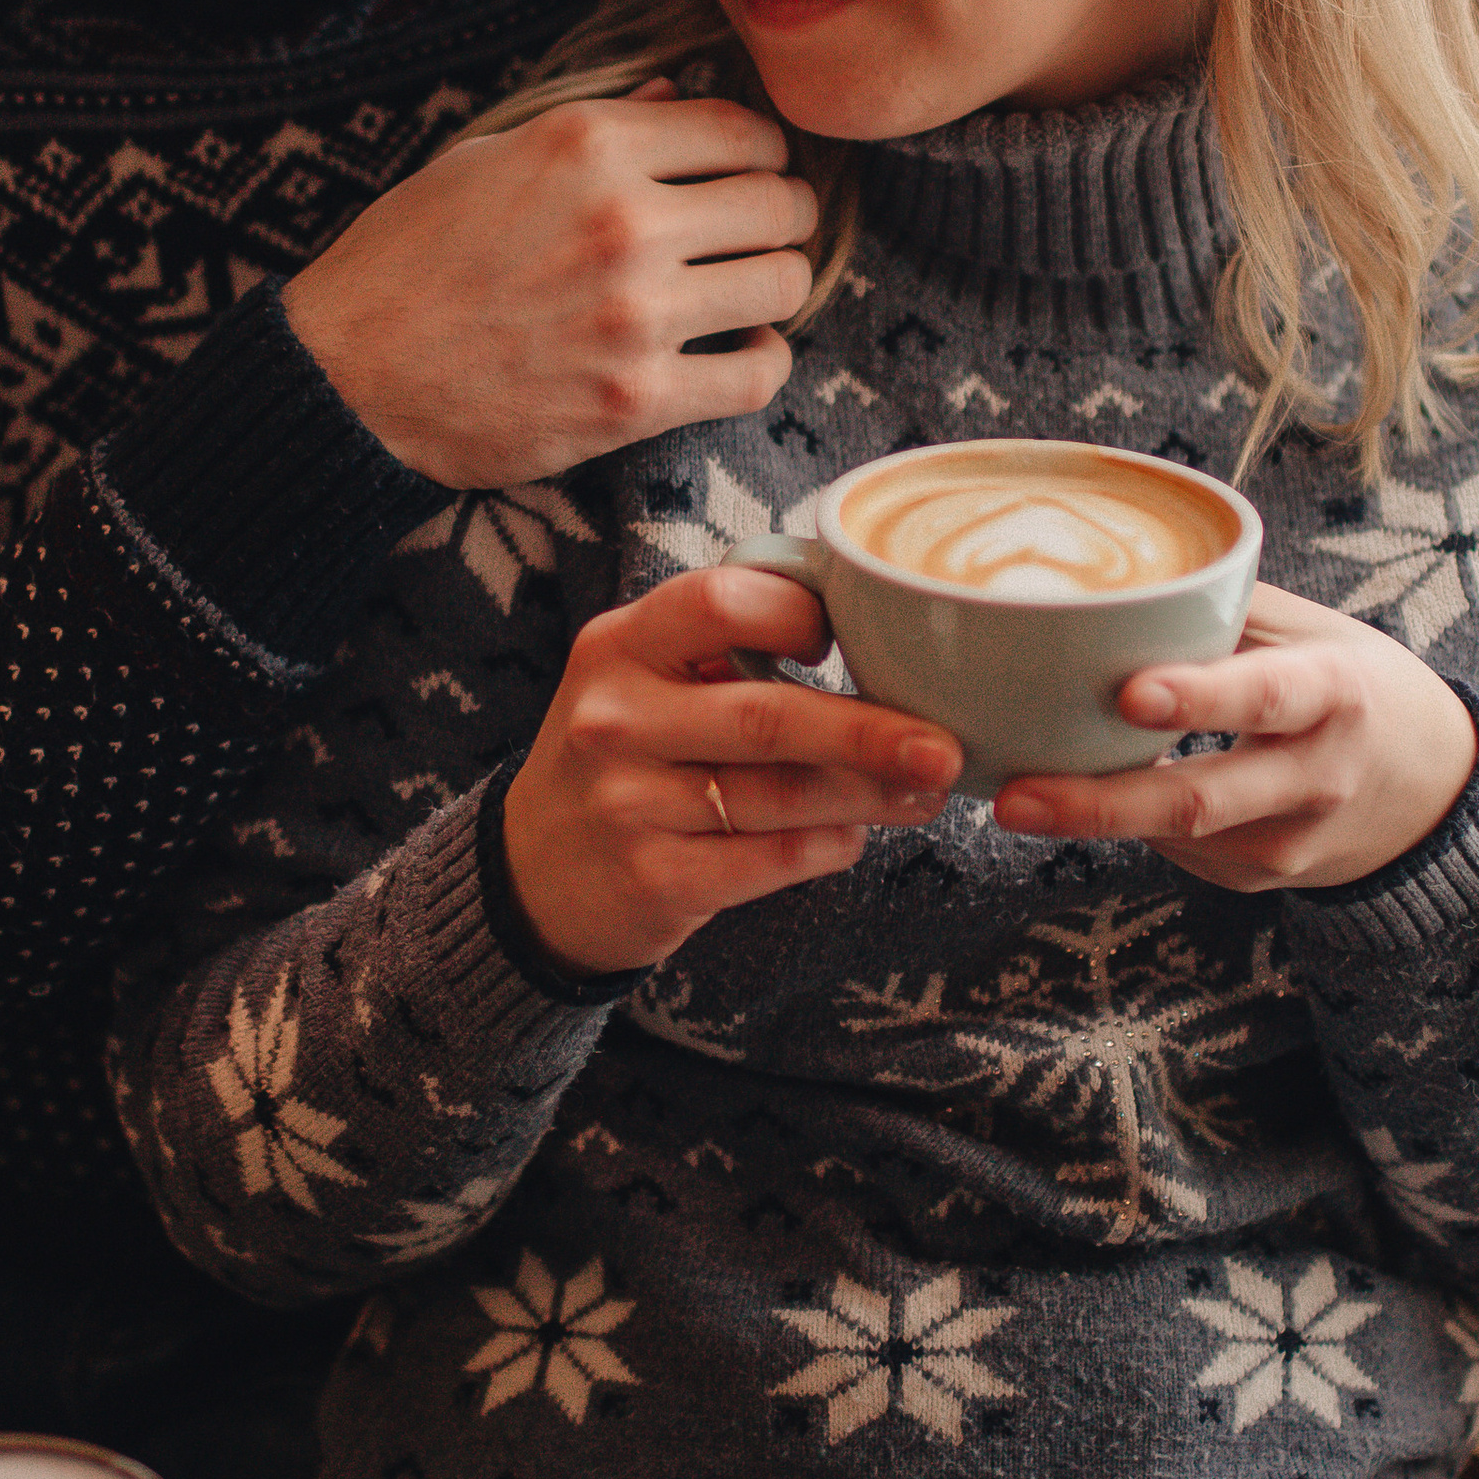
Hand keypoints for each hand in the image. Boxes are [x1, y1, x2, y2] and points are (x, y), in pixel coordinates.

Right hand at [284, 85, 815, 484]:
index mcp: (588, 143)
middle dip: (780, 215)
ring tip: (745, 293)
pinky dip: (762, 361)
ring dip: (774, 286)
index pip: (741, 130)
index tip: (750, 172)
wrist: (347, 376)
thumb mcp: (484, 158)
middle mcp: (624, 219)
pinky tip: (734, 352)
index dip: (760, 152)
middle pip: (778, 203)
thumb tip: (675, 94)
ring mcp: (636, 313)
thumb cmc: (406, 260)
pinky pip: (758, 373)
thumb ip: (593, 125)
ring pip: (782, 283)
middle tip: (760, 234)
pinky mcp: (637, 398)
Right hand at [502, 566, 960, 971]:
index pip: (721, 601)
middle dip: (871, 732)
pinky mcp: (652, 878)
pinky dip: (827, 847)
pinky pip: (769, 861)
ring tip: (926, 791)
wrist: (533, 875)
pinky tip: (854, 836)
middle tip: (946, 747)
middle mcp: (613, 720)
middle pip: (768, 715)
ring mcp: (627, 803)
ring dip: (869, 796)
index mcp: (619, 646)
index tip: (850, 640)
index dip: (800, 614)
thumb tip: (872, 625)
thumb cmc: (623, 757)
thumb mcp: (641, 679)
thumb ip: (724, 646)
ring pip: (782, 796)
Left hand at [988, 582, 1477, 888]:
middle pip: (1201, 799)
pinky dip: (1125, 821)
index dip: (1199, 697)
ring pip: (1175, 835)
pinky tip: (1080, 793)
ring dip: (1092, 816)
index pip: (1265, 695)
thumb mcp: (1312, 632)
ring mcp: (1288, 843)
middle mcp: (1316, 778)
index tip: (1128, 694)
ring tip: (1014, 792)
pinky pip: (1175, 850)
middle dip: (1100, 802)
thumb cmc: (1351, 684)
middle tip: (1015, 795)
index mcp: (1333, 693)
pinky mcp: (1255, 879)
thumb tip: (1112, 569)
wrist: (1430, 788)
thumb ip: (1227, 605)